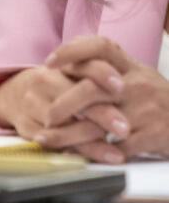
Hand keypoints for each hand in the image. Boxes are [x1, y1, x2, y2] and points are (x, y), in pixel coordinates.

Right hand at [0, 63, 123, 162]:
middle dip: (101, 115)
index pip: (84, 66)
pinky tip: (93, 159)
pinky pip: (52, 142)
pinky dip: (75, 152)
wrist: (16, 95)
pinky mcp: (25, 125)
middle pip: (74, 98)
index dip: (102, 75)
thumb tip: (124, 92)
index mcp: (61, 66)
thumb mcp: (73, 76)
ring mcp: (31, 103)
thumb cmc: (56, 87)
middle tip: (124, 129)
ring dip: (91, 142)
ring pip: (62, 124)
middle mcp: (43, 81)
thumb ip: (96, 80)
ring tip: (115, 154)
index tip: (120, 87)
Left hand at [49, 36, 168, 160]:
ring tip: (50, 139)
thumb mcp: (135, 77)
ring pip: (100, 120)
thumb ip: (103, 69)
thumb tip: (59, 66)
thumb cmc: (155, 99)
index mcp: (131, 66)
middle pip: (91, 89)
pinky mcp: (155, 134)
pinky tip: (78, 156)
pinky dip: (95, 152)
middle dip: (62, 105)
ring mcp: (147, 109)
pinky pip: (118, 146)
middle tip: (47, 117)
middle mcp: (138, 84)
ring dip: (70, 133)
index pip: (100, 47)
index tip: (48, 64)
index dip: (72, 51)